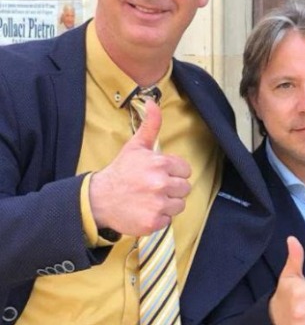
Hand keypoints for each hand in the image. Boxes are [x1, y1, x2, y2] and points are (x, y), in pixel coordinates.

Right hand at [89, 101, 191, 236]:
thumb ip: (150, 126)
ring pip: (179, 205)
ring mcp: (157, 204)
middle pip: (185, 188)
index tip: (158, 174)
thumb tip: (153, 102)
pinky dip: (158, 218)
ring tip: (149, 199)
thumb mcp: (135, 147)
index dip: (173, 173)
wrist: (98, 199)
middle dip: (172, 188)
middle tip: (153, 188)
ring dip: (167, 204)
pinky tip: (144, 210)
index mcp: (160, 164)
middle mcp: (161, 184)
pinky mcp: (153, 222)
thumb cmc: (120, 172)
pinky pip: (168, 220)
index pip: (185, 171)